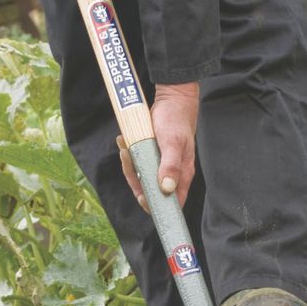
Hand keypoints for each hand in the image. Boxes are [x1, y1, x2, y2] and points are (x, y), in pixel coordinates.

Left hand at [117, 83, 199, 210]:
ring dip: (129, 165)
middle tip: (129, 160)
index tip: (142, 198)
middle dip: (136, 180)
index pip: (172, 201)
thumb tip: (167, 188)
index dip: (157, 205)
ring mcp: (160, 165)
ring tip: (125, 148)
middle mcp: (171, 173)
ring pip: (141, 177)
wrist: (171, 100)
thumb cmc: (176, 121)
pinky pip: (137, 163)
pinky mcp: (150, 155)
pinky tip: (124, 143)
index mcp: (181, 174)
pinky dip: (129, 156)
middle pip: (151, 191)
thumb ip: (171, 166)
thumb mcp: (173, 143)